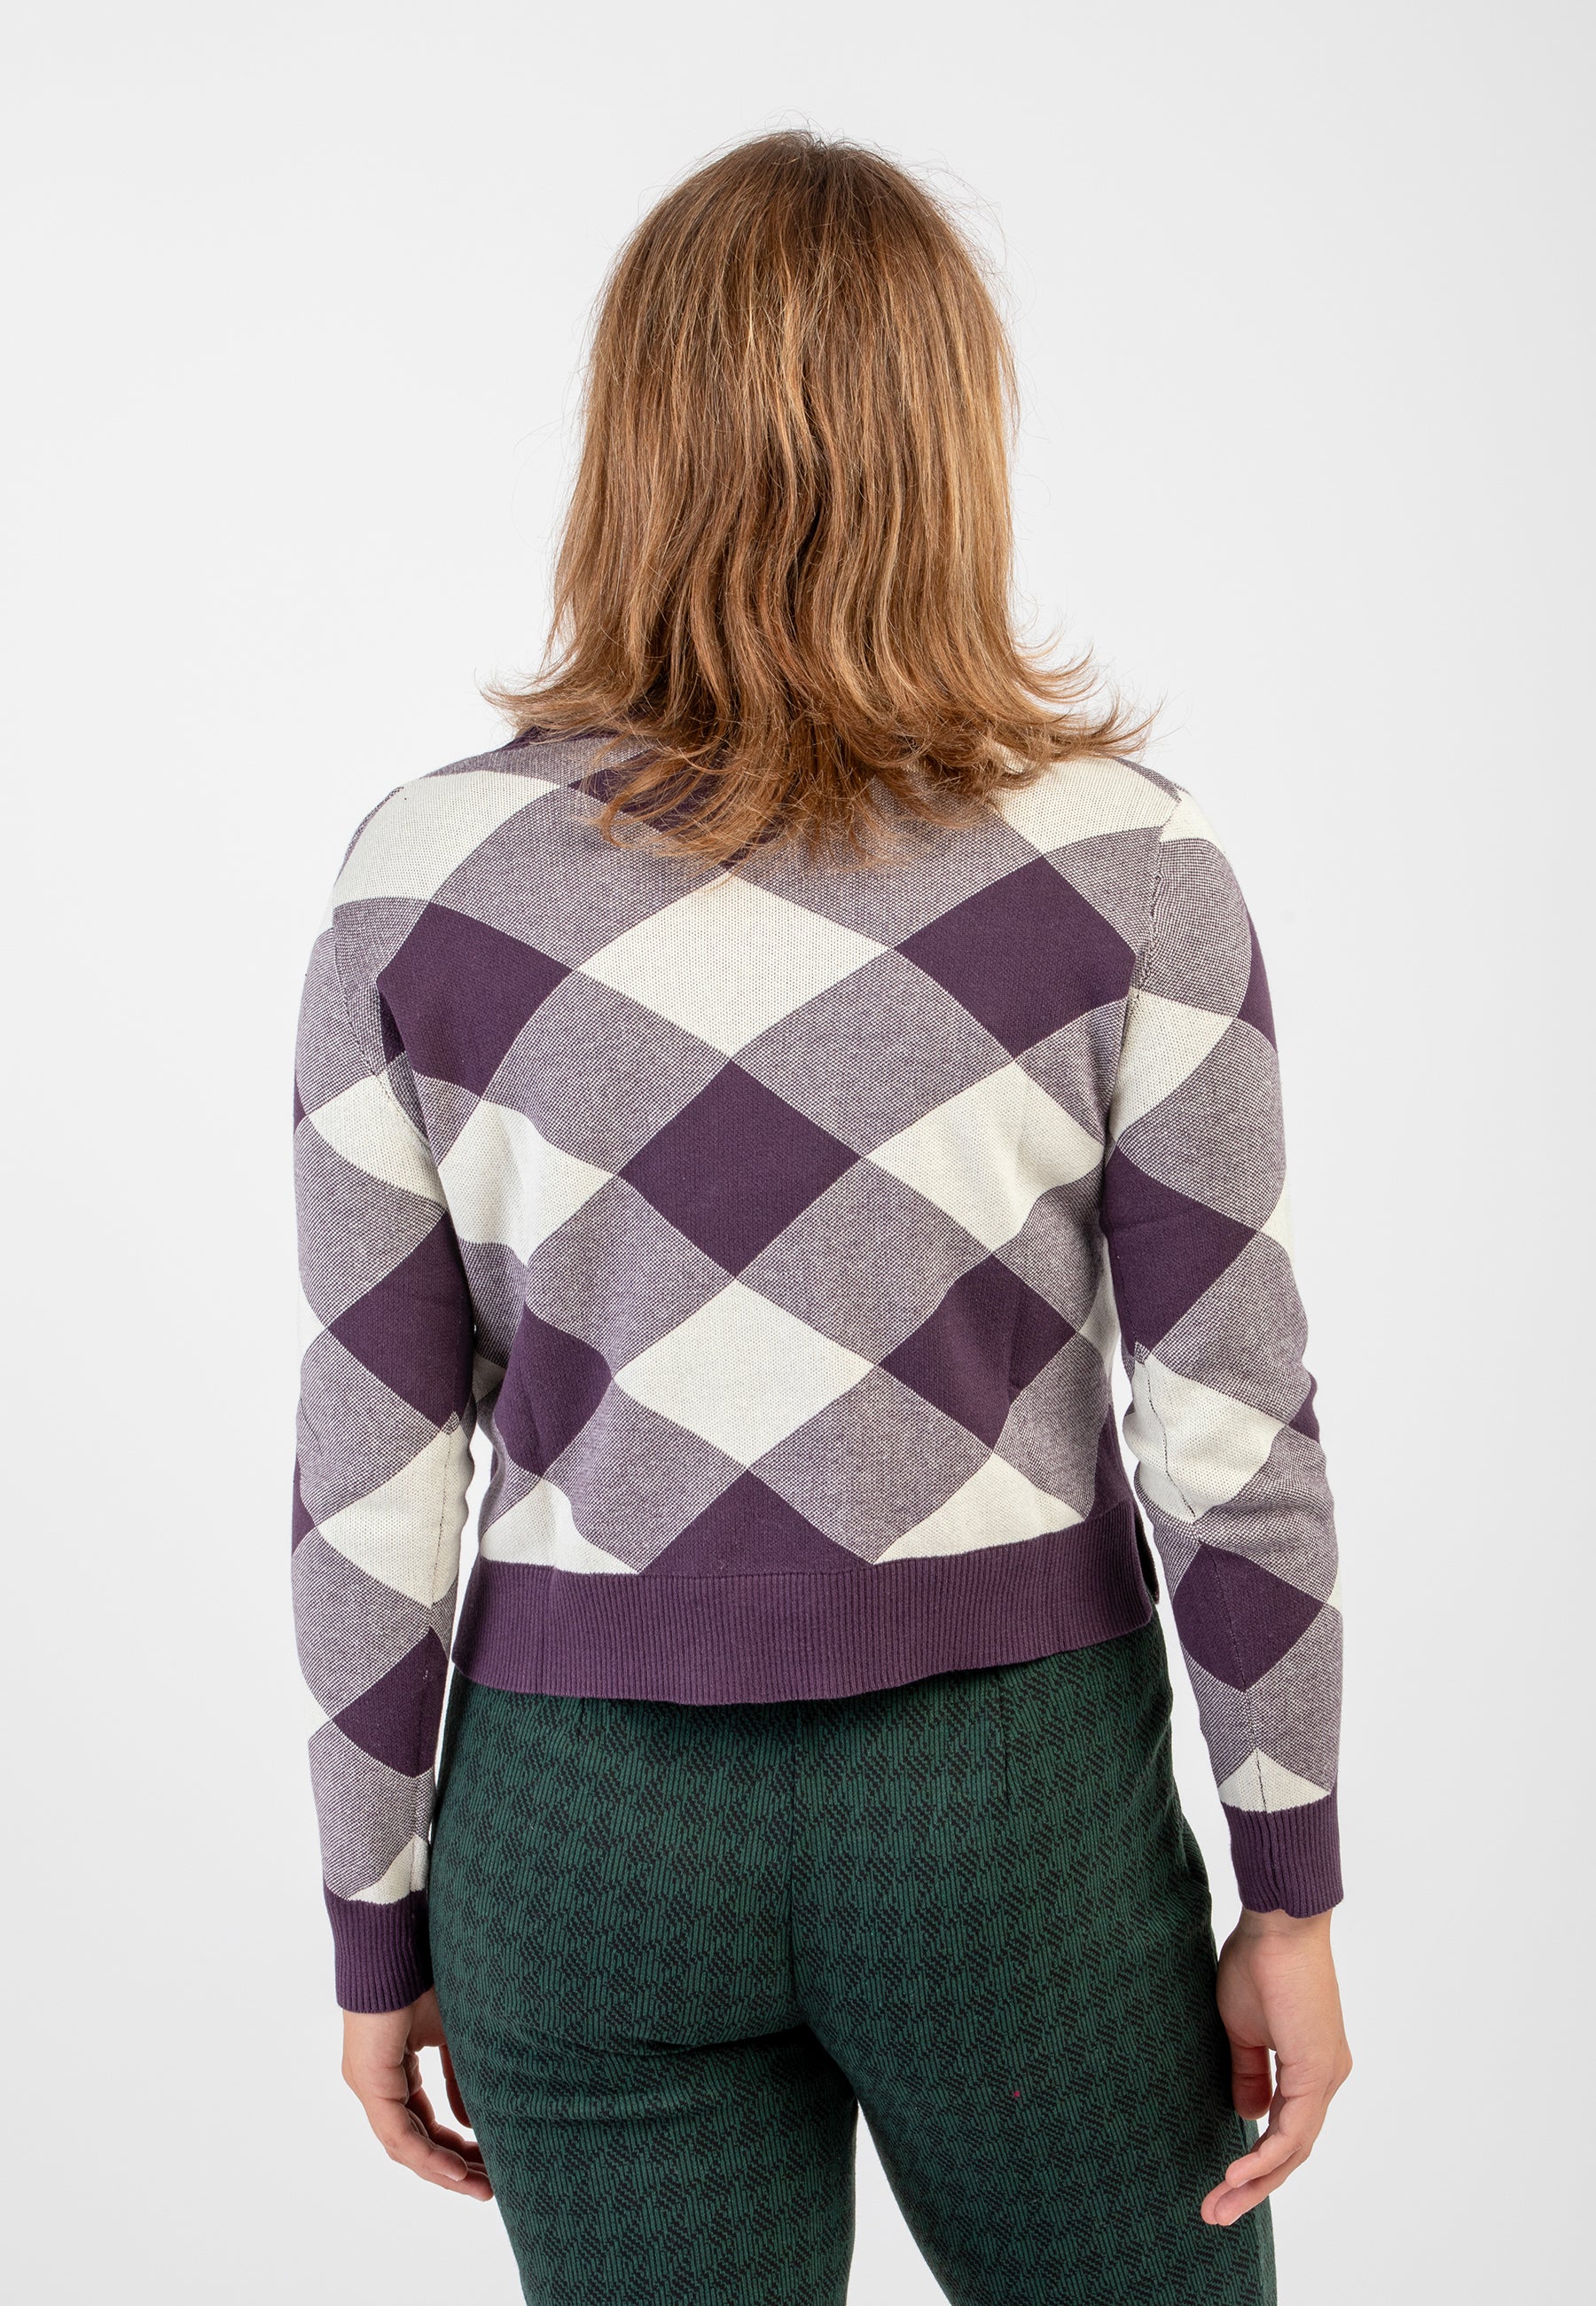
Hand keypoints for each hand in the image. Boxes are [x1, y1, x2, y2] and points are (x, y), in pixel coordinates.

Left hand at [341, 1987, 492, 2199]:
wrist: (399, 1940)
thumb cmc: (425, 1974)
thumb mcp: (453, 2035)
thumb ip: (459, 2079)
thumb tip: (468, 2122)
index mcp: (392, 2072)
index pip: (422, 2125)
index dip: (454, 2148)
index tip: (488, 2164)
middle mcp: (376, 2085)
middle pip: (414, 2144)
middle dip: (453, 2169)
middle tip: (490, 2188)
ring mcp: (370, 2085)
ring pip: (406, 2146)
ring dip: (443, 2171)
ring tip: (481, 2188)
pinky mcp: (370, 2081)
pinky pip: (398, 2133)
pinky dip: (428, 2155)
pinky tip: (456, 2170)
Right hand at [1201, 1908, 1350, 2226]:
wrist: (1279, 1923)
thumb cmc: (1258, 1962)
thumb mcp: (1243, 2028)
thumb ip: (1249, 2072)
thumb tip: (1250, 2115)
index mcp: (1310, 2068)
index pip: (1287, 2131)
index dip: (1256, 2162)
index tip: (1220, 2185)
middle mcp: (1326, 2077)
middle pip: (1293, 2151)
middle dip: (1253, 2187)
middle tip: (1215, 2212)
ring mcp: (1325, 2075)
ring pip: (1295, 2148)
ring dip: (1256, 2181)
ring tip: (1219, 2205)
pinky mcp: (1317, 2069)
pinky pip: (1293, 2129)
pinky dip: (1265, 2155)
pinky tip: (1238, 2172)